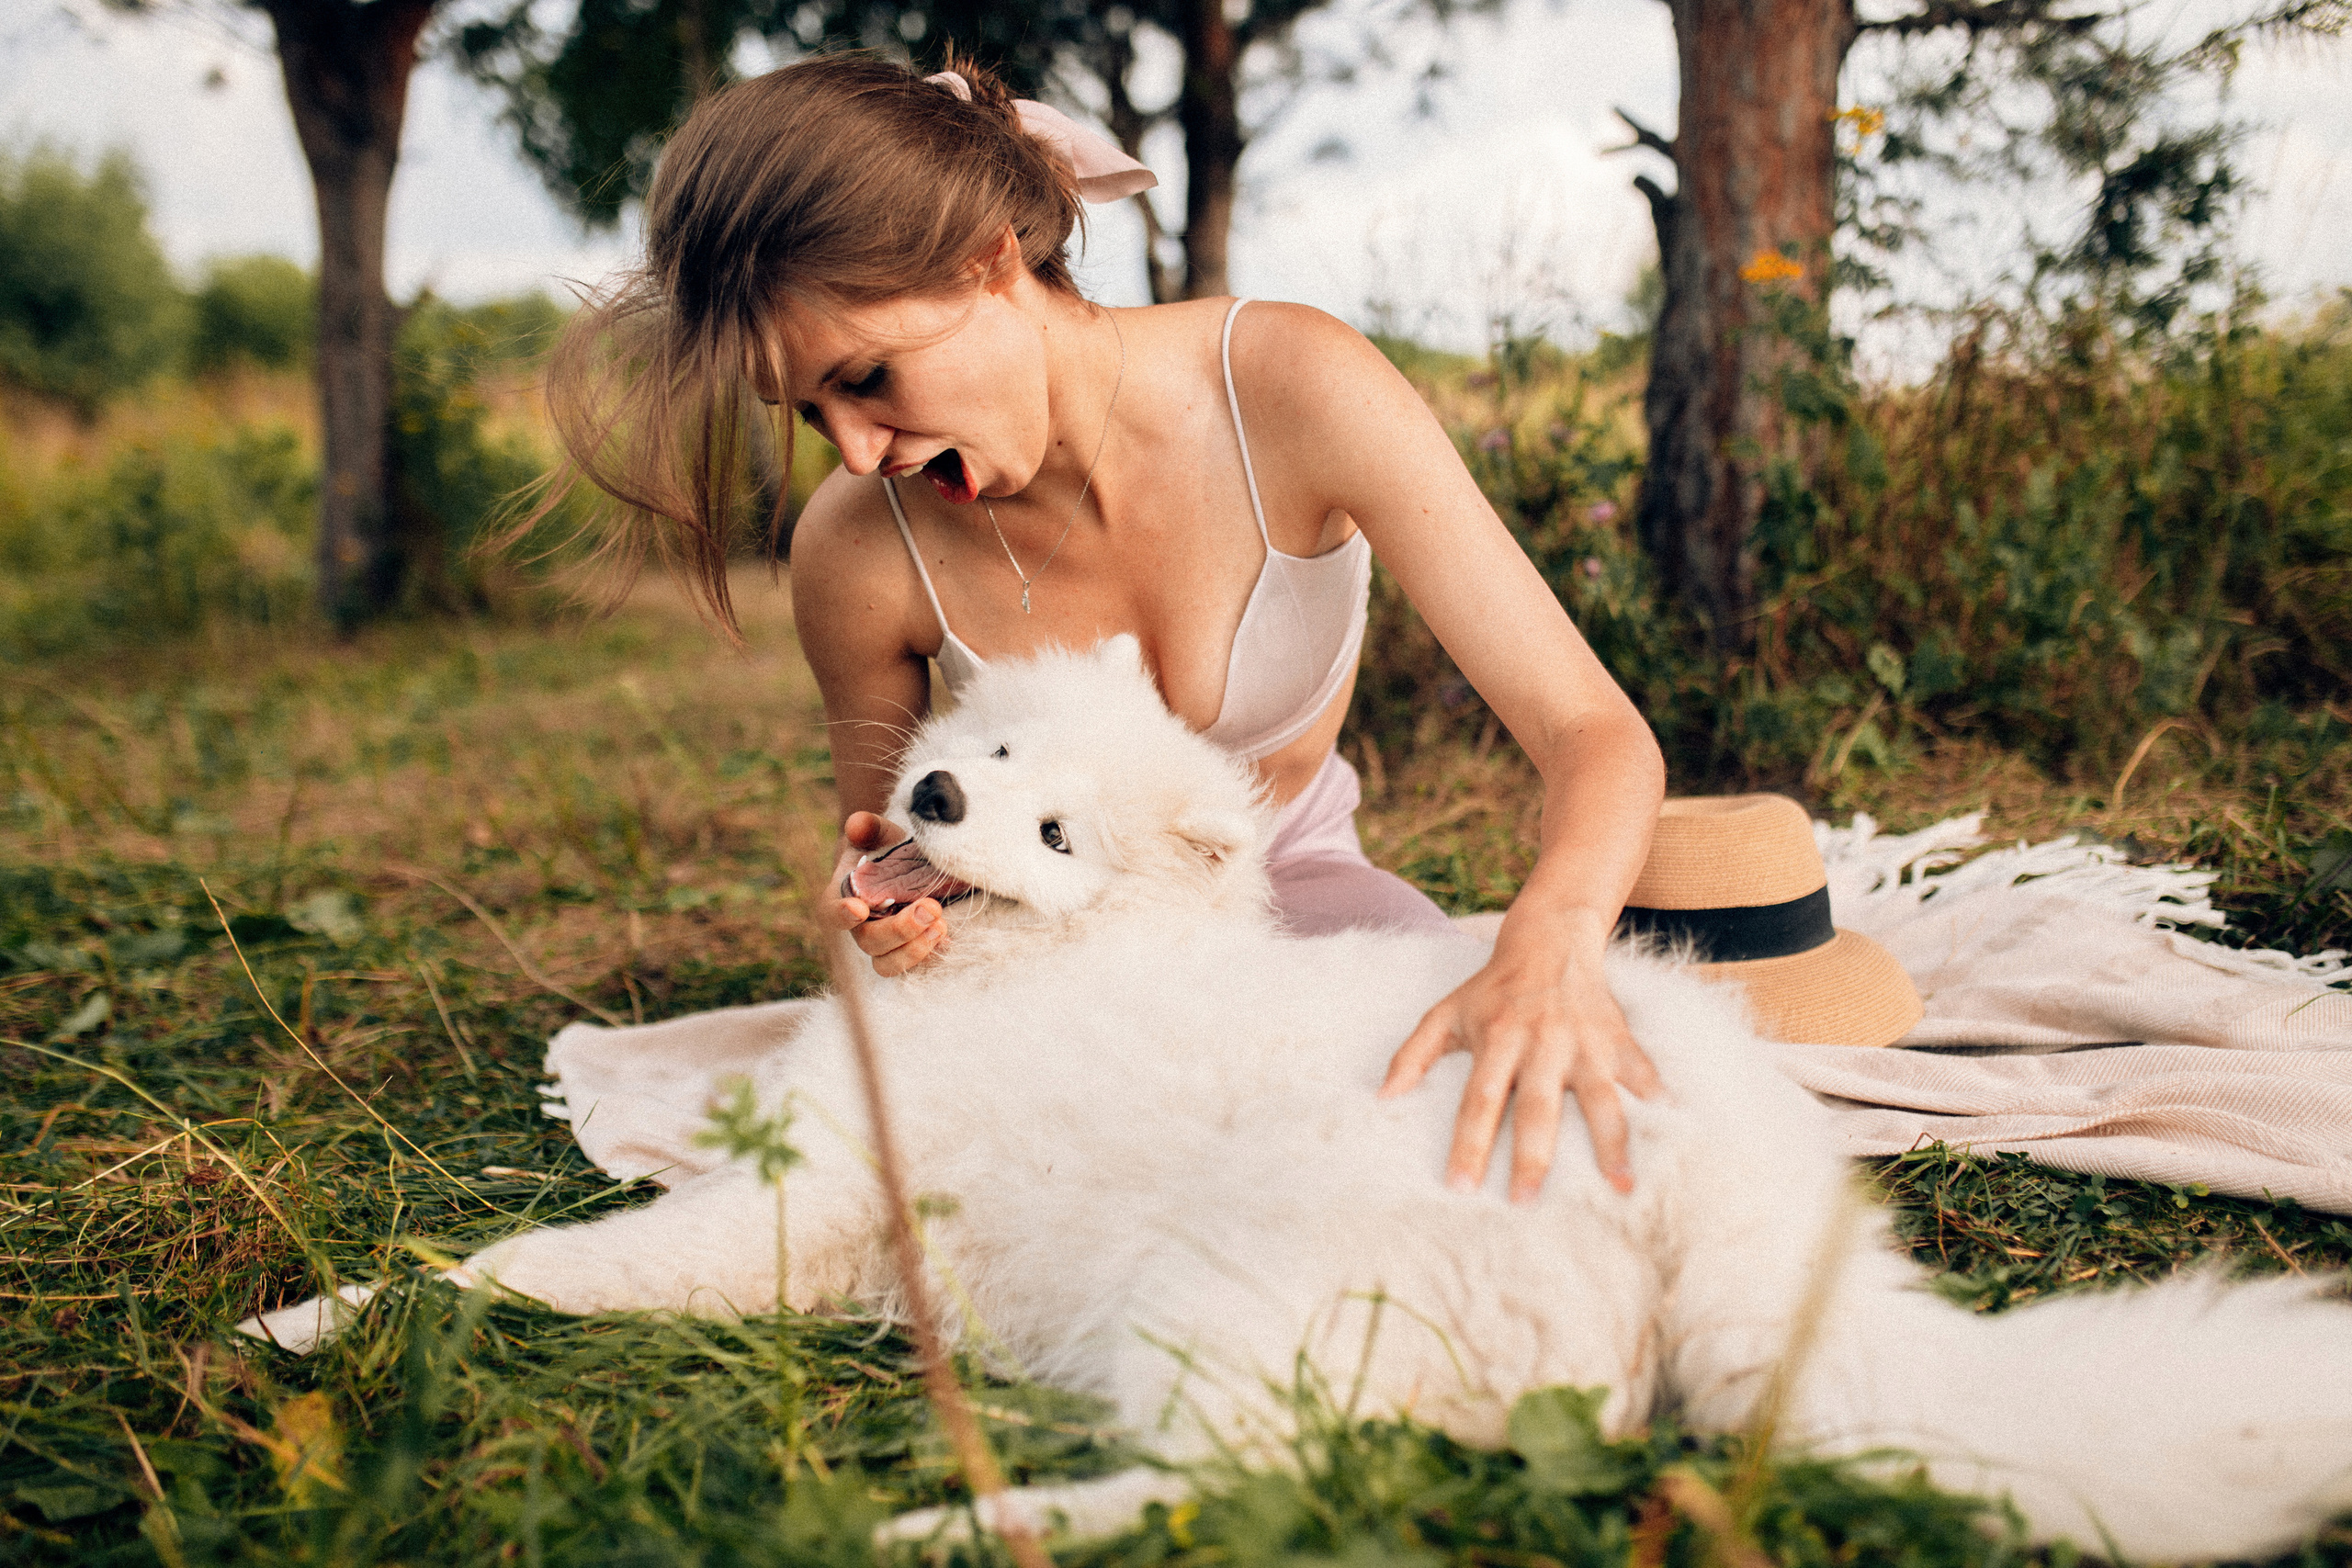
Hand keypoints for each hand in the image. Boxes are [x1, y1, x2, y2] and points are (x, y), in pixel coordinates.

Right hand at [824, 812, 950, 977]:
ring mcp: (883, 944)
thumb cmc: (883, 849)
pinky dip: (931, 955)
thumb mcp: (877, 831)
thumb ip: (867, 826)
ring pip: (887, 964)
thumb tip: (857, 825)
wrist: (902, 866)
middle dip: (899, 929)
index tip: (859, 908)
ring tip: (941, 925)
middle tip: (929, 908)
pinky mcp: (906, 951)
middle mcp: (860, 927)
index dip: (841, 914)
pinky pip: (914, 967)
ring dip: (914, 950)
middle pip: (869, 942)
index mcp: (843, 898)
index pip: (831, 913)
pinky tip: (947, 937)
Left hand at [1380, 944, 1662, 1199]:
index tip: (1461, 1188)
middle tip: (1525, 1203)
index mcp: (1497, 1039)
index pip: (1478, 1101)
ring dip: (1611, 1143)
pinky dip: (1660, 1102)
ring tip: (1620, 1187)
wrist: (1550, 939)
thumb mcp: (1445, 1012)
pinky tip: (1674, 1137)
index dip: (1469, 1145)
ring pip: (1600, 1099)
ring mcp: (1585, 1043)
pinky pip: (1643, 1074)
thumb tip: (1381, 1098)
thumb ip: (1413, 1055)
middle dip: (1532, 1157)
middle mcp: (1542, 1043)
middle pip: (1537, 1108)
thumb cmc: (1492, 988)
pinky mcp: (1618, 1039)